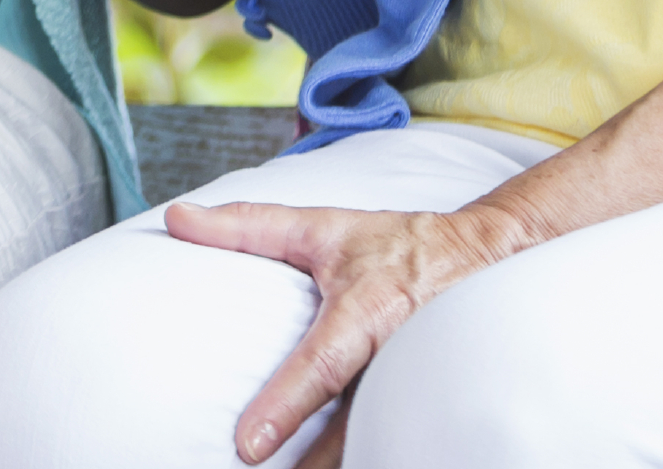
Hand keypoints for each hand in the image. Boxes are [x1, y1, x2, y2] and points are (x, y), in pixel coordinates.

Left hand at [164, 196, 532, 463]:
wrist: (485, 254)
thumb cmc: (397, 244)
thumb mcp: (322, 226)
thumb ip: (246, 225)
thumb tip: (177, 218)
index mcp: (366, 311)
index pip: (323, 365)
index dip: (286, 405)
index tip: (248, 447)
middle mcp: (396, 355)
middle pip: (352, 427)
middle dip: (314, 464)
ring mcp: (418, 385)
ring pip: (380, 440)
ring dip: (337, 464)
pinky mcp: (432, 401)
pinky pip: (401, 440)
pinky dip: (375, 455)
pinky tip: (335, 466)